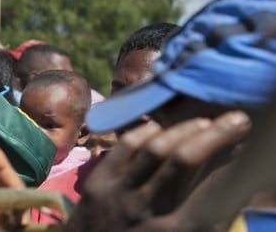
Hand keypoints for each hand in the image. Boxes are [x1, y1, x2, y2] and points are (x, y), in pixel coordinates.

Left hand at [65, 111, 250, 231]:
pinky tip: (159, 129)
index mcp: (177, 230)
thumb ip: (201, 216)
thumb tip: (228, 186)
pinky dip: (145, 133)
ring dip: (183, 130)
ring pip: (155, 149)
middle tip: (234, 120)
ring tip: (203, 122)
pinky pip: (125, 147)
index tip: (243, 141)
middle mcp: (149, 209)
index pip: (212, 188)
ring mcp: (121, 193)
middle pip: (185, 160)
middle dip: (215, 135)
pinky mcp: (98, 181)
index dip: (229, 159)